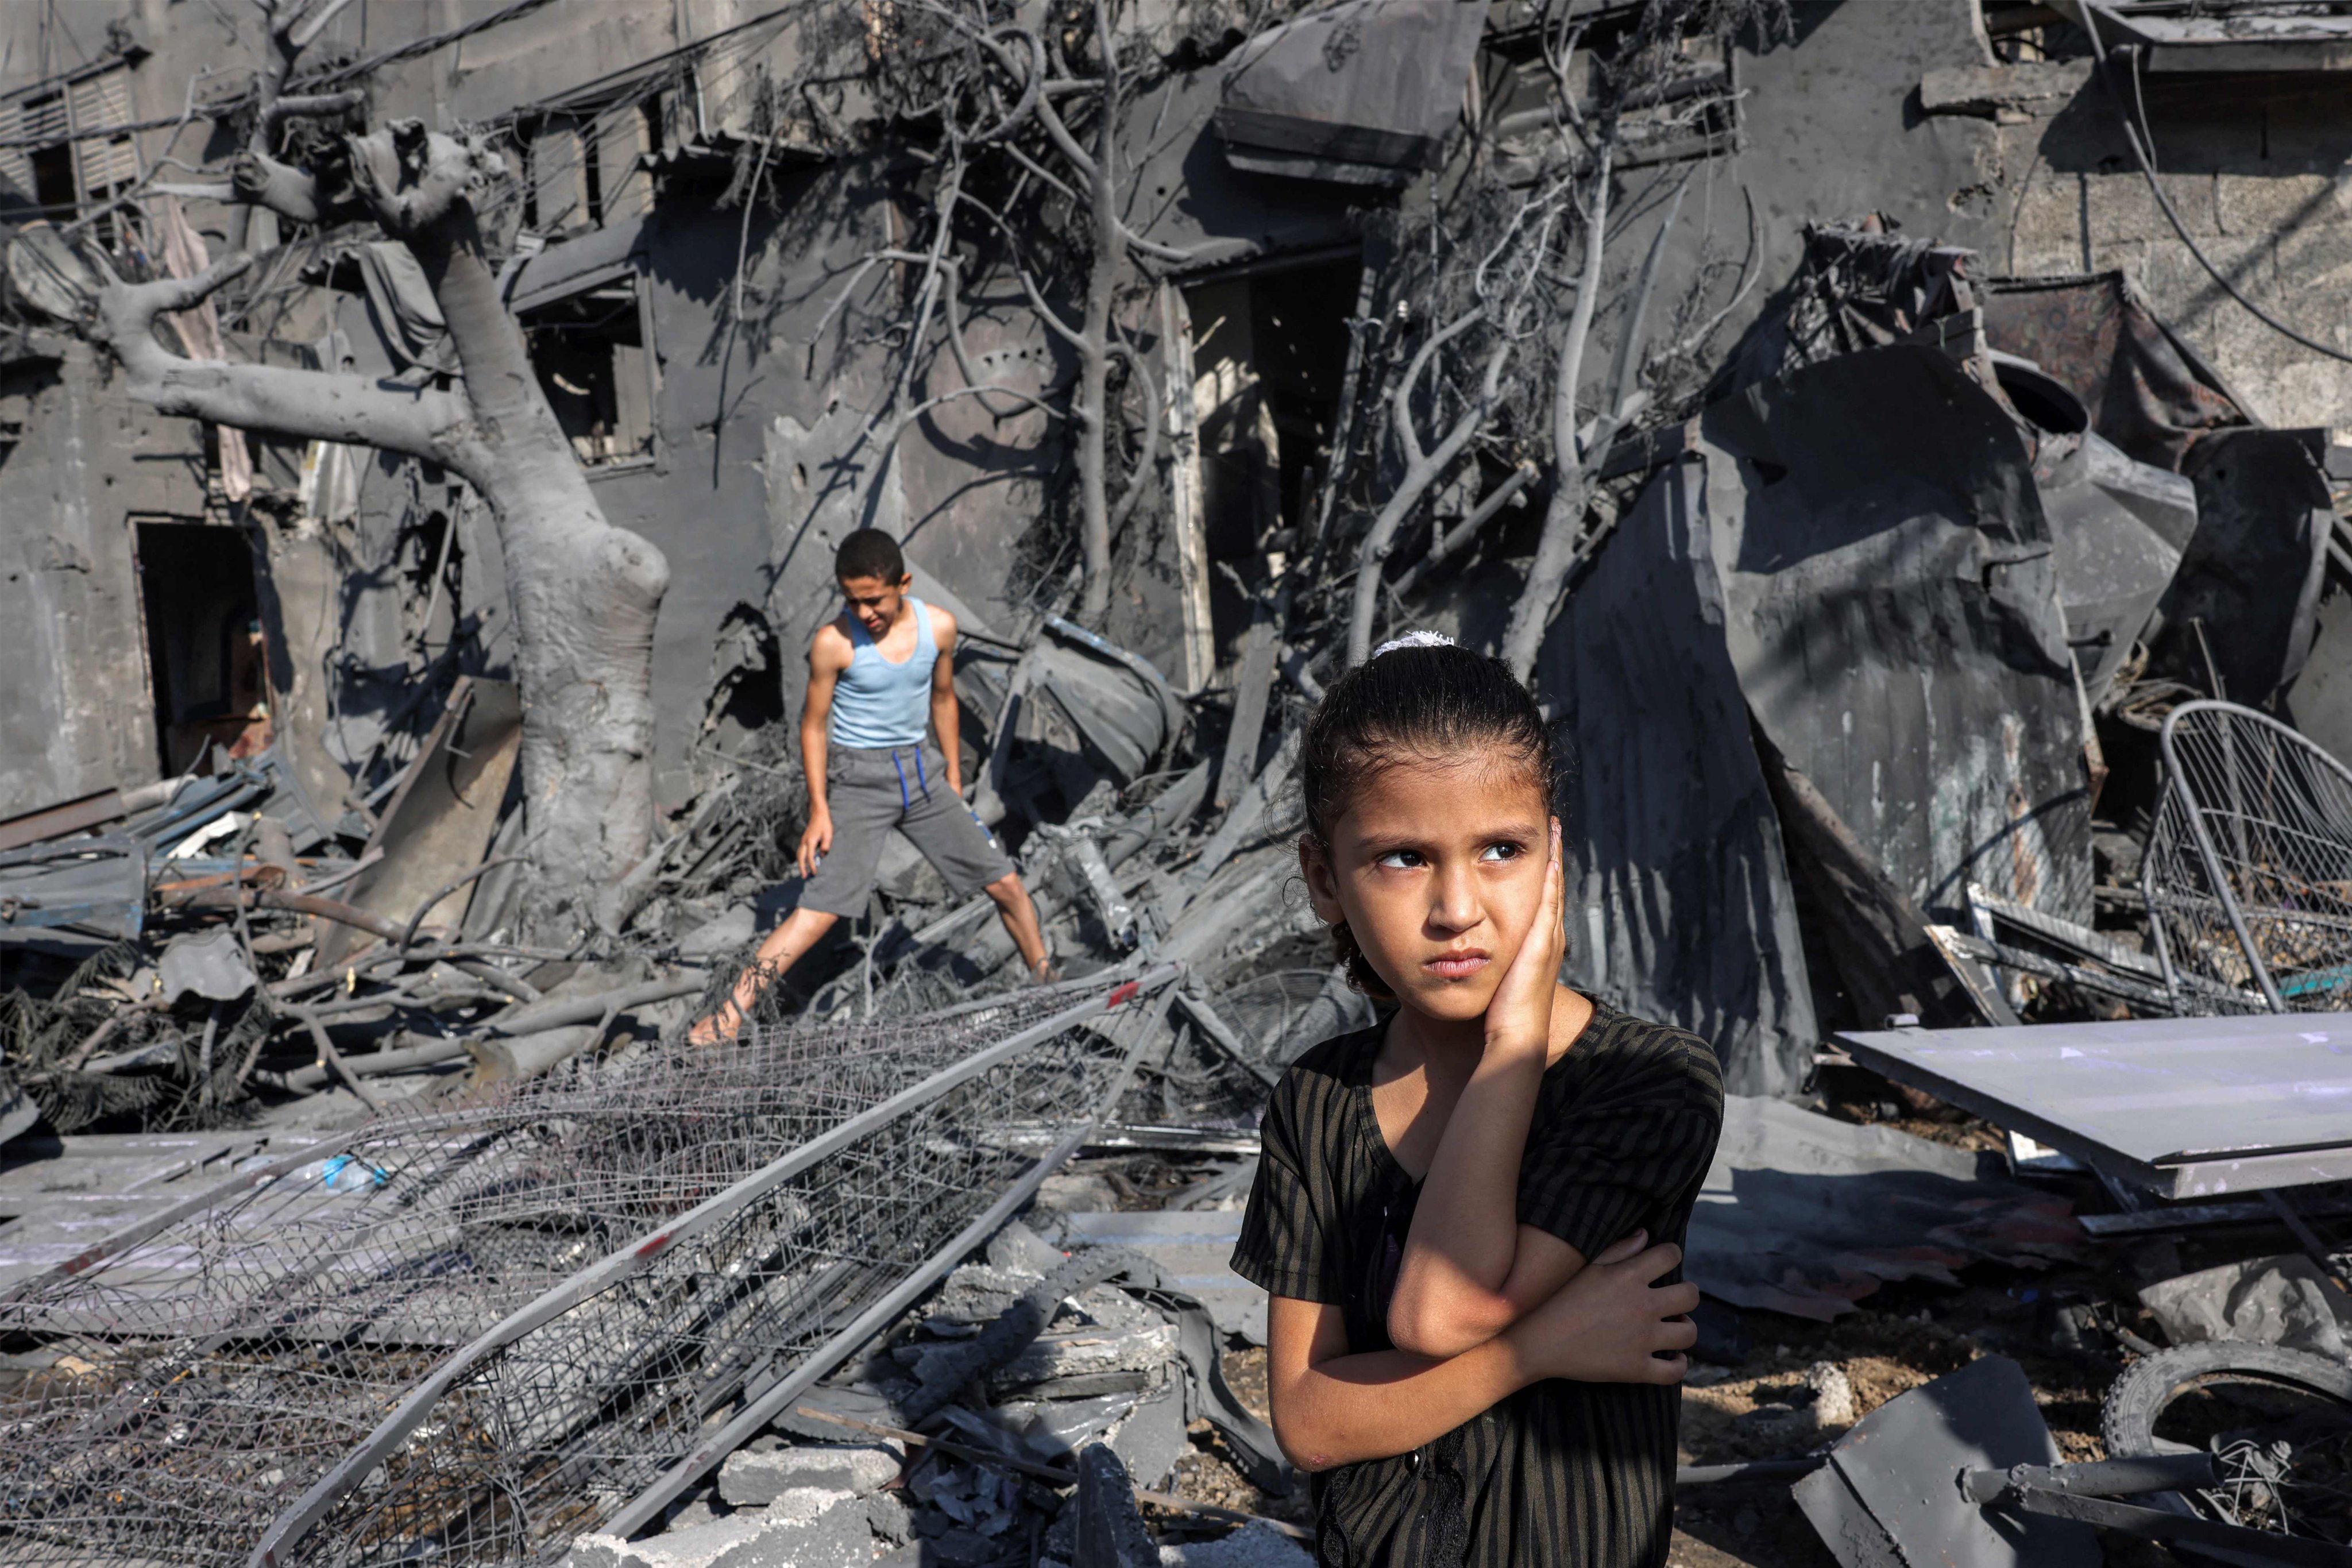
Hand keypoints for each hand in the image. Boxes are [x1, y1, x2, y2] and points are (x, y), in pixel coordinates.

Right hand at [797, 810, 833, 877]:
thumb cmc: (824, 824)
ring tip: (803, 872)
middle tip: (804, 877)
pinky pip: (800, 852)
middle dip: (801, 868)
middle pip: (800, 858)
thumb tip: (822, 855)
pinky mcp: (804, 840)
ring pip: (799, 855)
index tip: (814, 873)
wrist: (818, 814)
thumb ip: (825, 845)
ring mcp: (803, 841)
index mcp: (810, 841)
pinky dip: (801, 858)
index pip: (810, 857)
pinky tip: (804, 862)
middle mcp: (804, 842)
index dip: (812, 866)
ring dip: (800, 864)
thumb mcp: (828, 834)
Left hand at [1484, 821, 1565, 1057]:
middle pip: (1553, 888)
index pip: (1543, 901)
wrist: (1514, 1040)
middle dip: (1553, 855)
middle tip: (1554, 824)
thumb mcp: (1495, 980)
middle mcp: (1549, 939)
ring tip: (1555, 827)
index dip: (1543, 873)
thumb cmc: (1500, 1018)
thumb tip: (1467, 951)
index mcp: (1539, 947)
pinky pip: (1549, 901)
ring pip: (1554, 888)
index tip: (1540, 845)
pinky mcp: (1542, 943)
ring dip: (1555, 856)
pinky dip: (1551, 876)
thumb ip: (1488, 962)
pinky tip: (1549, 854)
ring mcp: (1549, 940)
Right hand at [1503, 1231, 1698, 1385]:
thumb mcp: (1585, 1266)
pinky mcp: (1637, 1369)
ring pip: (1688, 1333)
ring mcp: (1642, 1340)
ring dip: (1684, 1327)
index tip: (1665, 1262)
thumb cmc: (1555, 1297)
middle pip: (1690, 1295)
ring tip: (1673, 1327)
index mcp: (1628, 1276)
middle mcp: (1642, 1306)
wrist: (1534, 1342)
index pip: (1671, 1255)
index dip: (1671, 1255)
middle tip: (1673, 1299)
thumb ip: (1619, 1249)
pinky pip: (1674, 1371)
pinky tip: (1672, 1357)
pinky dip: (1679, 1364)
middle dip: (1686, 1294)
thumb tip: (1646, 1234)